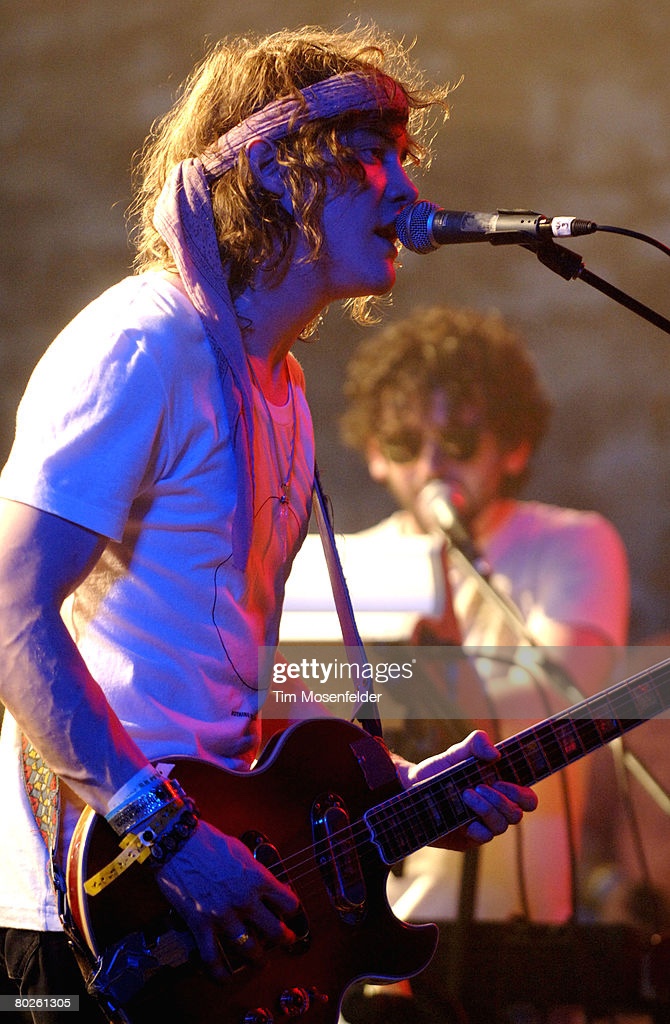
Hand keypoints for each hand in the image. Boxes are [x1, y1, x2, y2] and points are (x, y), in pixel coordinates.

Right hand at [154, 820, 299, 980]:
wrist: (176, 843)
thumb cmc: (208, 841)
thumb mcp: (240, 850)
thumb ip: (253, 870)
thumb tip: (262, 881)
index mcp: (257, 878)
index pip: (288, 903)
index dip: (292, 909)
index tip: (290, 912)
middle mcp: (244, 899)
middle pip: (275, 931)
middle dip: (284, 939)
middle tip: (285, 941)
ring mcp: (223, 915)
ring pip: (249, 949)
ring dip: (257, 959)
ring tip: (260, 961)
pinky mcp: (201, 925)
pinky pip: (213, 957)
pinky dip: (220, 973)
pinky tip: (225, 978)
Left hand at [396, 729, 537, 851]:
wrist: (409, 789)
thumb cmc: (437, 771)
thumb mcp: (455, 753)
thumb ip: (476, 744)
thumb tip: (495, 754)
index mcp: (498, 788)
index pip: (526, 798)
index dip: (523, 794)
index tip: (503, 781)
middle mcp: (494, 808)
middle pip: (517, 813)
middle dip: (502, 800)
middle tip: (480, 786)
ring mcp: (482, 824)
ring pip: (501, 825)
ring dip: (486, 809)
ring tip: (465, 794)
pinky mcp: (468, 838)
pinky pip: (484, 838)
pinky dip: (478, 828)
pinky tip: (466, 821)